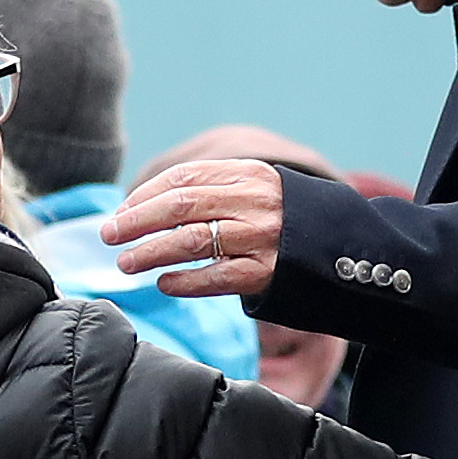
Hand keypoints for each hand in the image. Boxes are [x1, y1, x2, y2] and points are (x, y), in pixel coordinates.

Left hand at [102, 155, 290, 299]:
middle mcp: (255, 202)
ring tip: (126, 263)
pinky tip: (164, 284)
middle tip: (109, 235)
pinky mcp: (268, 273)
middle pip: (180, 206)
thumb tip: (145, 207)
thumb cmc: (289, 222)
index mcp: (249, 174)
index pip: (184, 178)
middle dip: (137, 221)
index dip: (145, 195)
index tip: (121, 212)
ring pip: (192, 240)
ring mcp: (262, 238)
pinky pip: (216, 277)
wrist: (348, 250)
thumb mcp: (259, 191)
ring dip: (151, 252)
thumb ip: (216, 191)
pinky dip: (185, 281)